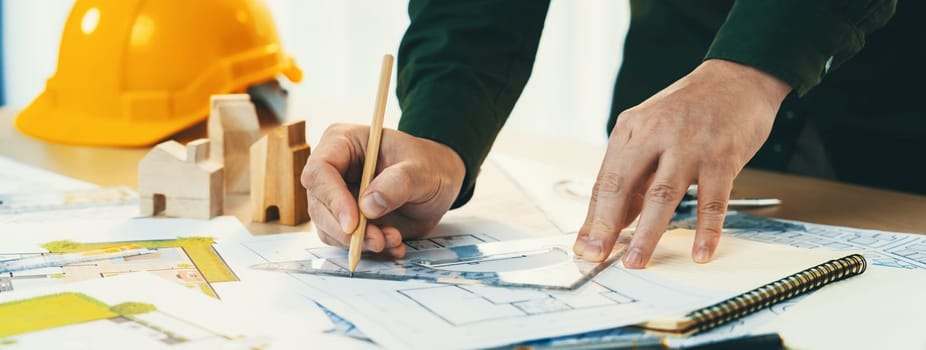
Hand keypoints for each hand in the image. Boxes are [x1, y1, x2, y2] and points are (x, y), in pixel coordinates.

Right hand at [301, 124, 464, 257]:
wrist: (439, 184)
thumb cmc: (429, 166)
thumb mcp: (421, 170)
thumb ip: (397, 184)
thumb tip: (367, 206)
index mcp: (343, 143)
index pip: (320, 169)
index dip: (332, 198)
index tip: (353, 223)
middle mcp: (334, 170)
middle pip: (318, 204)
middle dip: (346, 230)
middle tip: (377, 240)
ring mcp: (338, 196)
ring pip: (328, 227)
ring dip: (358, 242)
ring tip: (392, 238)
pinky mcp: (347, 219)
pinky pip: (344, 241)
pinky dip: (366, 248)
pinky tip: (393, 242)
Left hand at [573, 59, 790, 267]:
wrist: (739, 77)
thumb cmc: (691, 109)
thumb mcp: (652, 131)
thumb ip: (635, 174)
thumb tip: (616, 220)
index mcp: (632, 129)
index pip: (606, 179)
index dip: (593, 217)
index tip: (585, 246)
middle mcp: (656, 134)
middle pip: (623, 184)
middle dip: (606, 225)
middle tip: (596, 255)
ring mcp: (689, 145)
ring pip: (663, 195)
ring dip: (647, 233)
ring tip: (636, 261)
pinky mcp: (722, 156)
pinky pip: (713, 200)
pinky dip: (707, 230)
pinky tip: (700, 252)